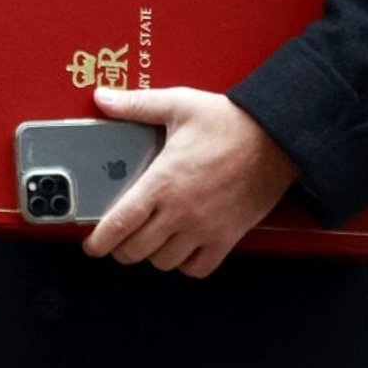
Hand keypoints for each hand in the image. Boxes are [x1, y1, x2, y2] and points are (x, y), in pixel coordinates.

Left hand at [81, 87, 297, 278]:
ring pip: (164, 262)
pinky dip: (185, 264)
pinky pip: (198, 268)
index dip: (99, 241)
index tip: (91, 244)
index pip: (119, 224)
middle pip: (136, 250)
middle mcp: (180, 211)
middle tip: (118, 238)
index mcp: (163, 181)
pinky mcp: (227, 237)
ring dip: (151, 255)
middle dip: (120, 248)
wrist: (276, 136)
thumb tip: (103, 99)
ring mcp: (204, 228)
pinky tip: (181, 247)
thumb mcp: (179, 104)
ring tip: (149, 239)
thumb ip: (136, 105)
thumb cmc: (229, 122)